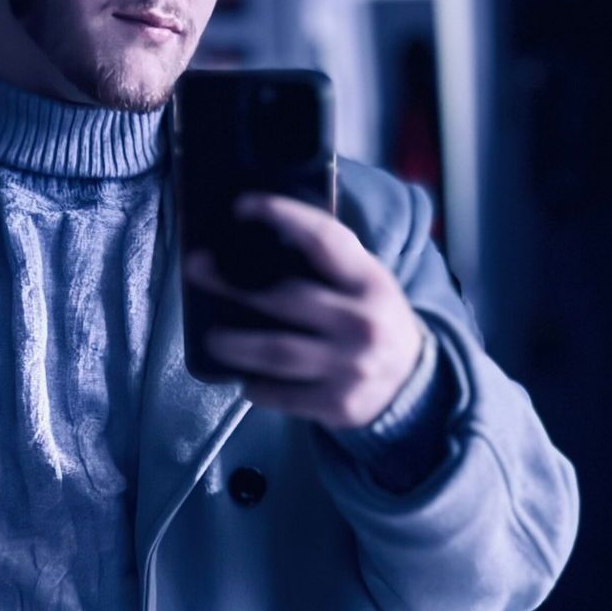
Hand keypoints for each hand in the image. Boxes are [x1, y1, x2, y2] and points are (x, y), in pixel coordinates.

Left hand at [184, 193, 430, 429]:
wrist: (413, 383)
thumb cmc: (374, 321)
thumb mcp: (367, 285)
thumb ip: (328, 266)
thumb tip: (252, 246)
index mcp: (371, 281)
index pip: (325, 239)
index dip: (282, 215)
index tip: (243, 206)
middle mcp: (362, 322)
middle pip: (287, 298)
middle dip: (233, 286)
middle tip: (198, 273)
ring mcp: (350, 367)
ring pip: (277, 352)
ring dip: (235, 344)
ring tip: (213, 338)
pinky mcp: (337, 404)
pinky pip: (282, 395)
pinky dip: (257, 387)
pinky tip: (246, 379)